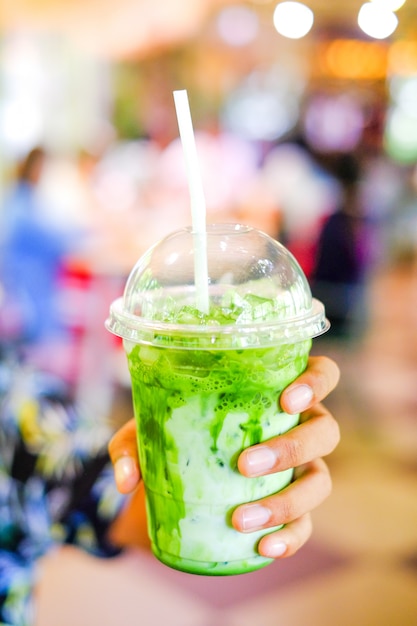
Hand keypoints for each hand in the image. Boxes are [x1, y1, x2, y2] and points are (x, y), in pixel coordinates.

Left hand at [108, 355, 339, 557]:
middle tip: (245, 463)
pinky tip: (264, 546)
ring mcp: (300, 469)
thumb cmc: (175, 434)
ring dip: (287, 500)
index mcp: (275, 391)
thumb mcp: (147, 432)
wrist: (174, 479)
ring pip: (320, 481)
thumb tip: (128, 477)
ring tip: (241, 518)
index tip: (286, 399)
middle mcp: (298, 427)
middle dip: (292, 447)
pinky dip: (290, 536)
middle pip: (326, 431)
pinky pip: (305, 524)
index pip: (321, 375)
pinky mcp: (292, 508)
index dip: (316, 382)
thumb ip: (132, 445)